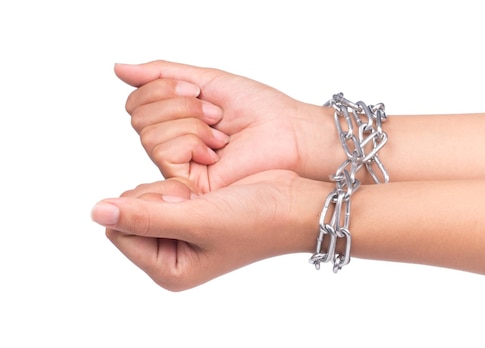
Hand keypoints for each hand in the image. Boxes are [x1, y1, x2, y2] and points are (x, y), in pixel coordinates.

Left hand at [91, 171, 329, 290]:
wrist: (296, 203)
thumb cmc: (258, 220)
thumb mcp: (199, 220)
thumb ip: (146, 216)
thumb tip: (98, 211)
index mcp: (170, 268)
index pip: (120, 231)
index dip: (144, 206)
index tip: (182, 199)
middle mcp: (172, 252)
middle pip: (130, 210)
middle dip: (159, 193)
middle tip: (196, 196)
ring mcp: (182, 230)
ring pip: (147, 194)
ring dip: (173, 180)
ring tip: (206, 191)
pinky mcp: (194, 209)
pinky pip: (166, 184)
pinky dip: (183, 174)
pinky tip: (207, 183)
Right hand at [115, 60, 339, 192]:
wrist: (289, 133)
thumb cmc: (260, 110)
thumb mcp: (206, 82)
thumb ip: (162, 76)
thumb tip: (119, 69)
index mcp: (178, 121)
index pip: (138, 102)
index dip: (161, 87)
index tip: (199, 91)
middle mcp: (175, 146)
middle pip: (138, 115)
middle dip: (177, 104)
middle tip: (214, 113)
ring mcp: (181, 168)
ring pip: (148, 134)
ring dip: (189, 122)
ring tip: (220, 133)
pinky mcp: (189, 186)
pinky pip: (163, 153)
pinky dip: (190, 140)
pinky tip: (216, 150)